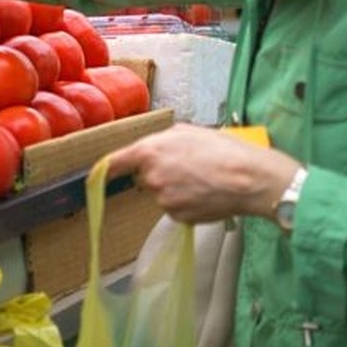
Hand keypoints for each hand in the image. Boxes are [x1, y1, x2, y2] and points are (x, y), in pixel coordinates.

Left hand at [107, 124, 302, 223]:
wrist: (250, 179)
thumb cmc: (224, 150)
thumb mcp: (189, 131)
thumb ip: (163, 139)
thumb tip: (157, 145)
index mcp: (149, 151)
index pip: (115, 162)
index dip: (104, 169)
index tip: (95, 174)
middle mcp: (151, 177)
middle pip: (145, 177)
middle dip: (161, 172)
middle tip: (190, 166)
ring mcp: (163, 199)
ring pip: (162, 193)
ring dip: (176, 188)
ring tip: (204, 179)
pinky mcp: (177, 216)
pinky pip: (175, 208)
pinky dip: (187, 202)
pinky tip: (206, 194)